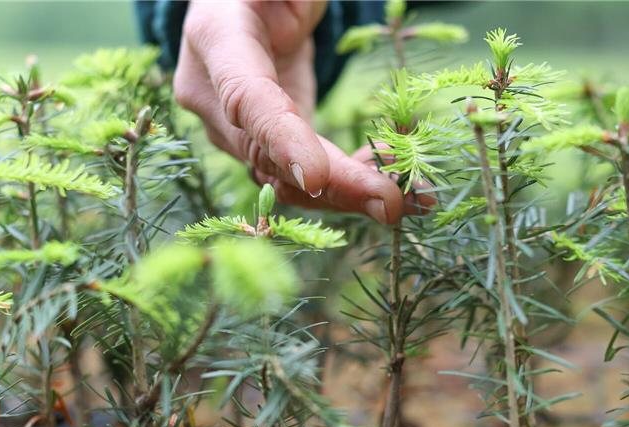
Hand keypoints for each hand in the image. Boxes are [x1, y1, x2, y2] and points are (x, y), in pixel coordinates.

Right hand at [174, 0, 408, 222]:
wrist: (247, 4)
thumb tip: (300, 17)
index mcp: (216, 40)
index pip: (246, 99)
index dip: (281, 140)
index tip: (317, 178)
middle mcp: (214, 96)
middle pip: (270, 156)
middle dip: (336, 185)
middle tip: (393, 205)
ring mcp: (236, 130)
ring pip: (288, 180)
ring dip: (350, 194)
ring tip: (414, 198)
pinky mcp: (266, 147)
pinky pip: (305, 178)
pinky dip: (350, 186)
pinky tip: (394, 182)